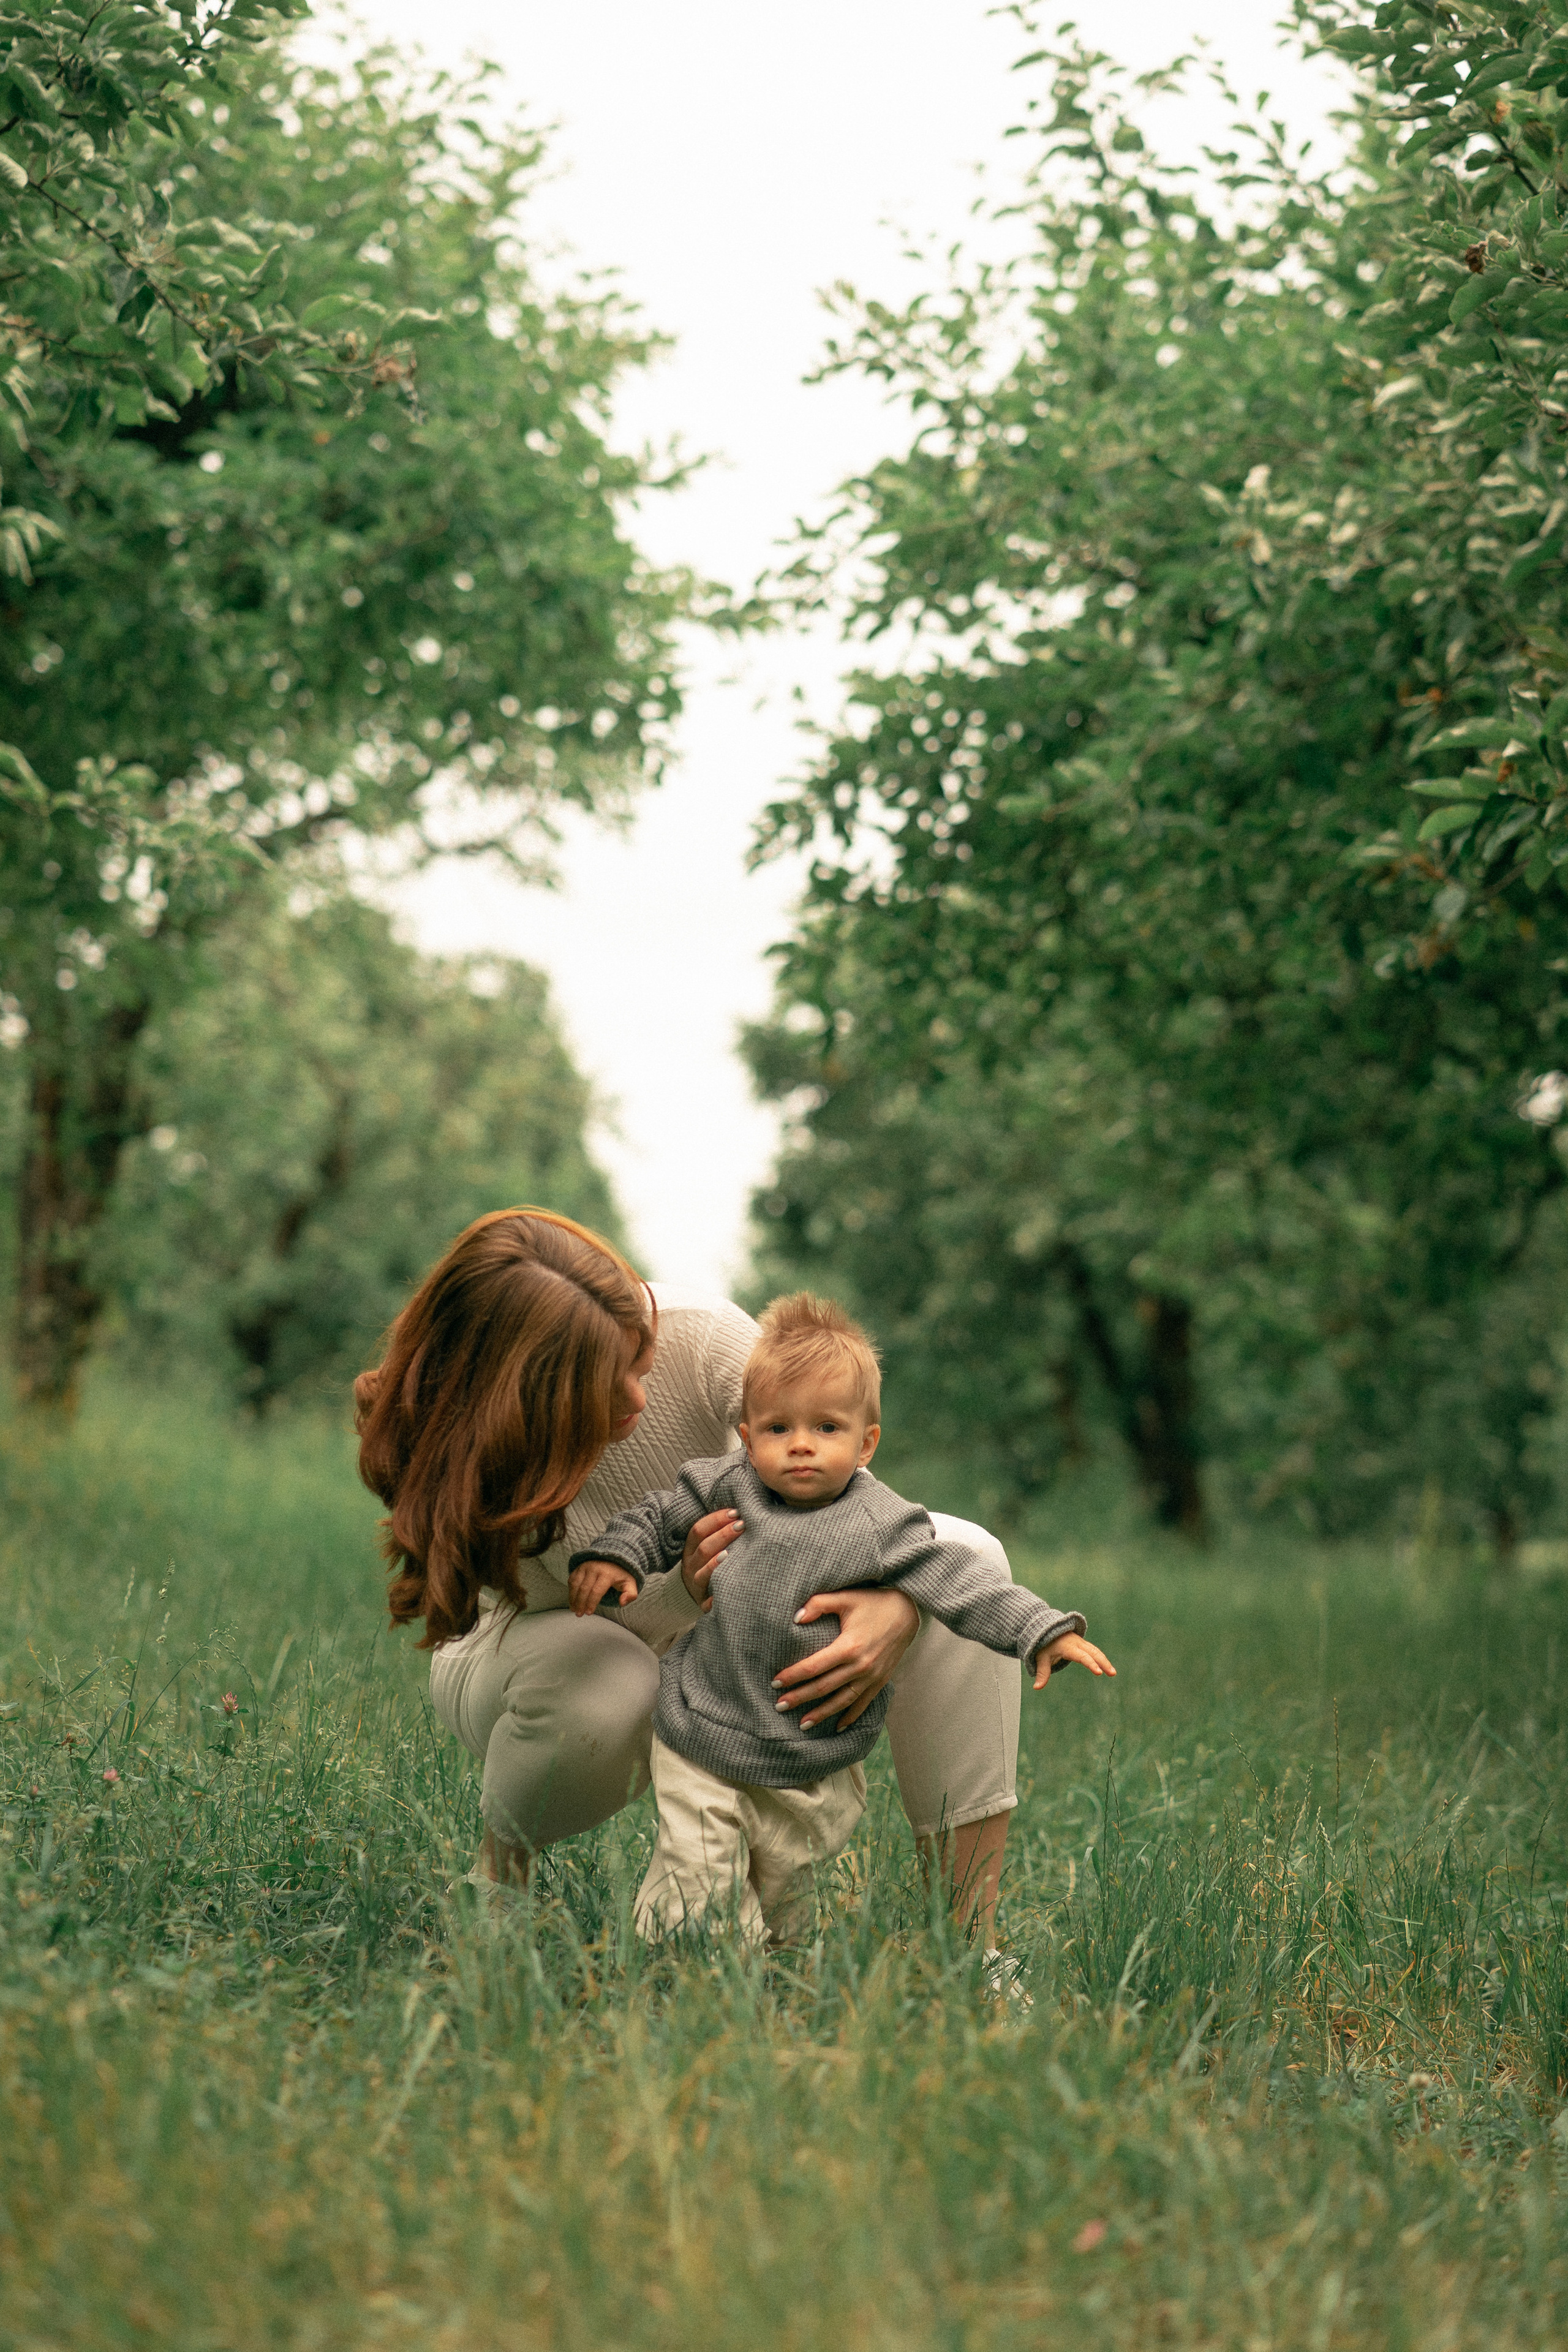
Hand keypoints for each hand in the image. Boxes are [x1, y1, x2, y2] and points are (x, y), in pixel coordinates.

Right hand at [568, 1559, 637, 1617]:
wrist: (613, 1558)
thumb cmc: (620, 1574)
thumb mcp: (630, 1583)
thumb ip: (630, 1594)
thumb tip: (622, 1603)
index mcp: (607, 1574)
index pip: (596, 1591)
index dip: (591, 1603)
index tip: (589, 1613)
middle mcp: (594, 1568)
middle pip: (584, 1589)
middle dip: (580, 1603)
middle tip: (579, 1614)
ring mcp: (585, 1567)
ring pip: (575, 1584)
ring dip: (573, 1598)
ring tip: (574, 1609)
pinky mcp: (579, 1567)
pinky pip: (572, 1579)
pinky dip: (570, 1591)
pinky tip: (572, 1600)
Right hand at [681, 1508, 743, 1611]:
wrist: (699, 1594)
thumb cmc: (709, 1564)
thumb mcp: (707, 1546)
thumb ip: (717, 1531)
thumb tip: (740, 1511)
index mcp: (690, 1550)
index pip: (698, 1530)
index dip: (716, 1519)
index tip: (736, 1512)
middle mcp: (690, 1566)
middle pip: (703, 1549)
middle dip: (723, 1535)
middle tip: (742, 1525)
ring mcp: (695, 1585)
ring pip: (702, 1574)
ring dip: (716, 1563)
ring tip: (730, 1554)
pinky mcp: (703, 1604)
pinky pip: (707, 1602)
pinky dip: (715, 1597)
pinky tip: (725, 1590)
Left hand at [772, 1586, 919, 1729]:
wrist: (908, 1611)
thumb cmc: (874, 1602)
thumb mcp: (846, 1597)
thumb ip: (818, 1604)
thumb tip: (795, 1617)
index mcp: (848, 1647)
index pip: (813, 1667)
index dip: (793, 1675)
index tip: (775, 1682)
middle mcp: (860, 1666)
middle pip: (823, 1687)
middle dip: (799, 1698)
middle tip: (779, 1706)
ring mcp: (871, 1676)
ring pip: (841, 1701)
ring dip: (821, 1713)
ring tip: (802, 1724)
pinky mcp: (881, 1680)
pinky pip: (863, 1703)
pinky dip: (850, 1716)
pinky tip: (838, 1727)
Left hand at [1031, 1631, 1116, 1690]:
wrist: (1047, 1629)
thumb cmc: (1044, 1645)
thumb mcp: (1041, 1658)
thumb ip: (1042, 1673)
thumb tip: (1036, 1688)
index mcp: (1068, 1647)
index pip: (1082, 1656)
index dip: (1090, 1664)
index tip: (1099, 1672)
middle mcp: (1077, 1643)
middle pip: (1093, 1652)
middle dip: (1103, 1662)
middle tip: (1112, 1673)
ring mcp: (1081, 1642)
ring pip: (1096, 1651)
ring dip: (1105, 1661)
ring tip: (1112, 1673)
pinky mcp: (1083, 1644)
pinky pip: (1094, 1650)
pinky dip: (1101, 1658)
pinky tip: (1107, 1666)